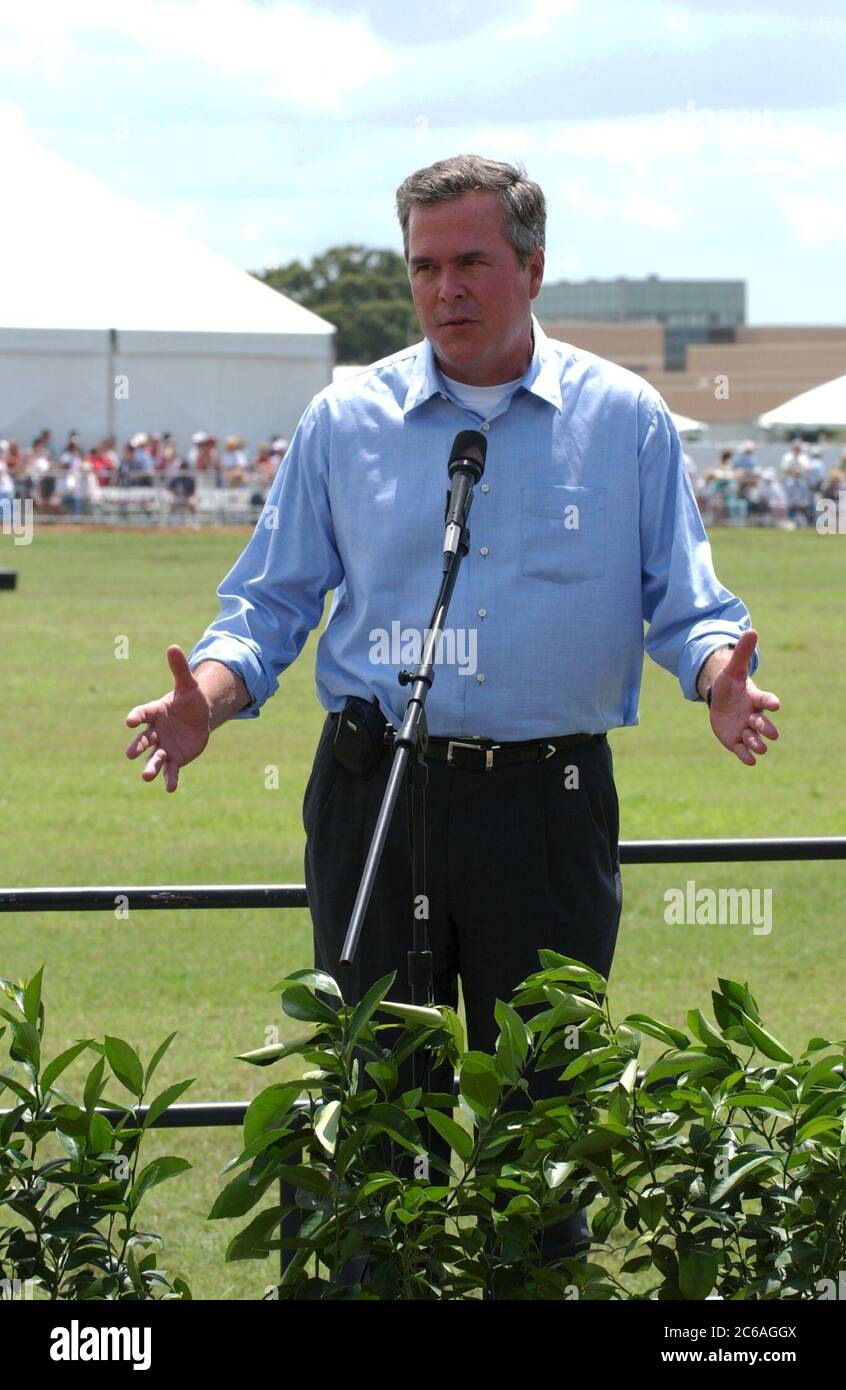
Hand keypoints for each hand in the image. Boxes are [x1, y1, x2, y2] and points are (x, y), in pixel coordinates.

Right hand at [125, 645, 210, 791]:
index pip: (143, 713)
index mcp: (155, 712)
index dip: (136, 717)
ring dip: (150, 767)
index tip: (129, 721)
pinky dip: (170, 779)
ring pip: (154, 757)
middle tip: (130, 754)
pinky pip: (171, 770)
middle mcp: (156, 731)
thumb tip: (173, 646)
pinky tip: (170, 789)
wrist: (197, 718)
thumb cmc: (189, 700)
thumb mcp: (188, 685)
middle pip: (144, 739)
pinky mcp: (175, 758)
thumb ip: (179, 669)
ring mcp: (164, 746)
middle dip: (137, 746)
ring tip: (146, 777)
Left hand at [708, 629, 779, 765]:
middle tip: (767, 731)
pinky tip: (749, 760)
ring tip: (758, 747)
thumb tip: (751, 630)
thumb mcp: (732, 670)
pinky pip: (744, 751)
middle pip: (763, 724)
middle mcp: (753, 716)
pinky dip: (747, 756)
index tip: (776, 704)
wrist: (722, 701)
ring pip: (755, 740)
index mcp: (755, 699)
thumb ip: (742, 654)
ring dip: (757, 744)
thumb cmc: (729, 685)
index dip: (770, 702)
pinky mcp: (736, 742)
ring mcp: (746, 730)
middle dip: (766, 728)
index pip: (766, 700)